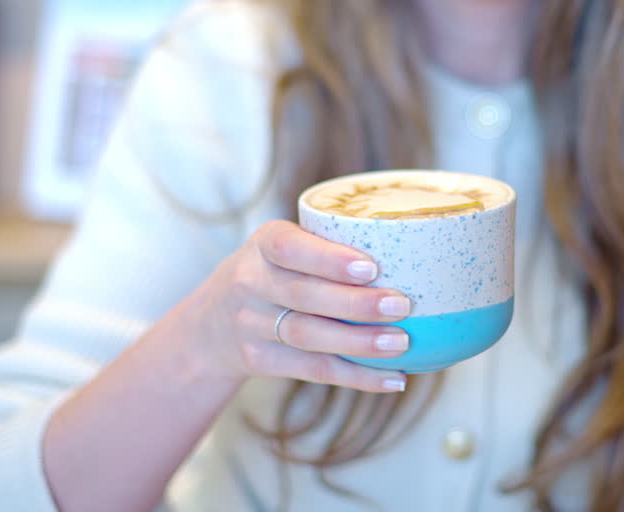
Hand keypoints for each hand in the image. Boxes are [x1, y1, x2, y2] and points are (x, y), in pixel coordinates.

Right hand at [187, 220, 411, 392]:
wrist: (210, 323)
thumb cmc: (273, 273)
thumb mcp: (282, 247)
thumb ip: (328, 246)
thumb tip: (414, 254)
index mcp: (263, 244)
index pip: (290, 248)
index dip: (329, 259)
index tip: (370, 266)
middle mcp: (250, 283)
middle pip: (304, 296)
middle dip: (356, 303)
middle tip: (402, 305)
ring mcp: (251, 325)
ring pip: (309, 336)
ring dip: (359, 343)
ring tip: (401, 343)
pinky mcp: (260, 361)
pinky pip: (313, 370)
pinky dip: (356, 376)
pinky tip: (393, 379)